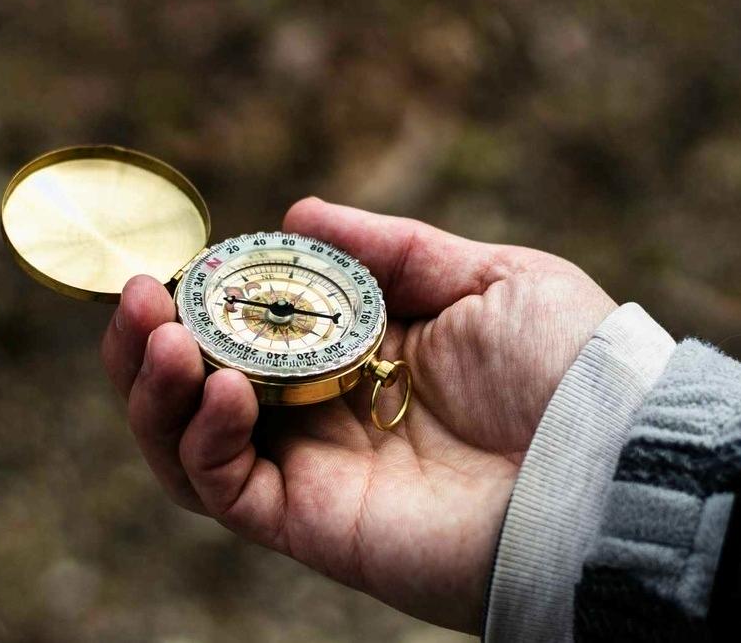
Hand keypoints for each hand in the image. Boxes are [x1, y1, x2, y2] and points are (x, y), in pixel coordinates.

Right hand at [100, 198, 615, 632]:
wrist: (604, 465)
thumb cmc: (564, 367)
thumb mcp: (487, 276)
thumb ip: (390, 248)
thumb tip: (297, 216)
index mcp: (358, 355)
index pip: (251, 329)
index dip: (203, 297)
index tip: (177, 260)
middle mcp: (322, 415)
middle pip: (199, 388)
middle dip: (151, 341)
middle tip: (137, 295)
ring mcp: (312, 472)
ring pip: (189, 444)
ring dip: (154, 389)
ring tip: (161, 334)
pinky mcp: (309, 524)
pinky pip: (223, 491)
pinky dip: (199, 439)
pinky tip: (216, 386)